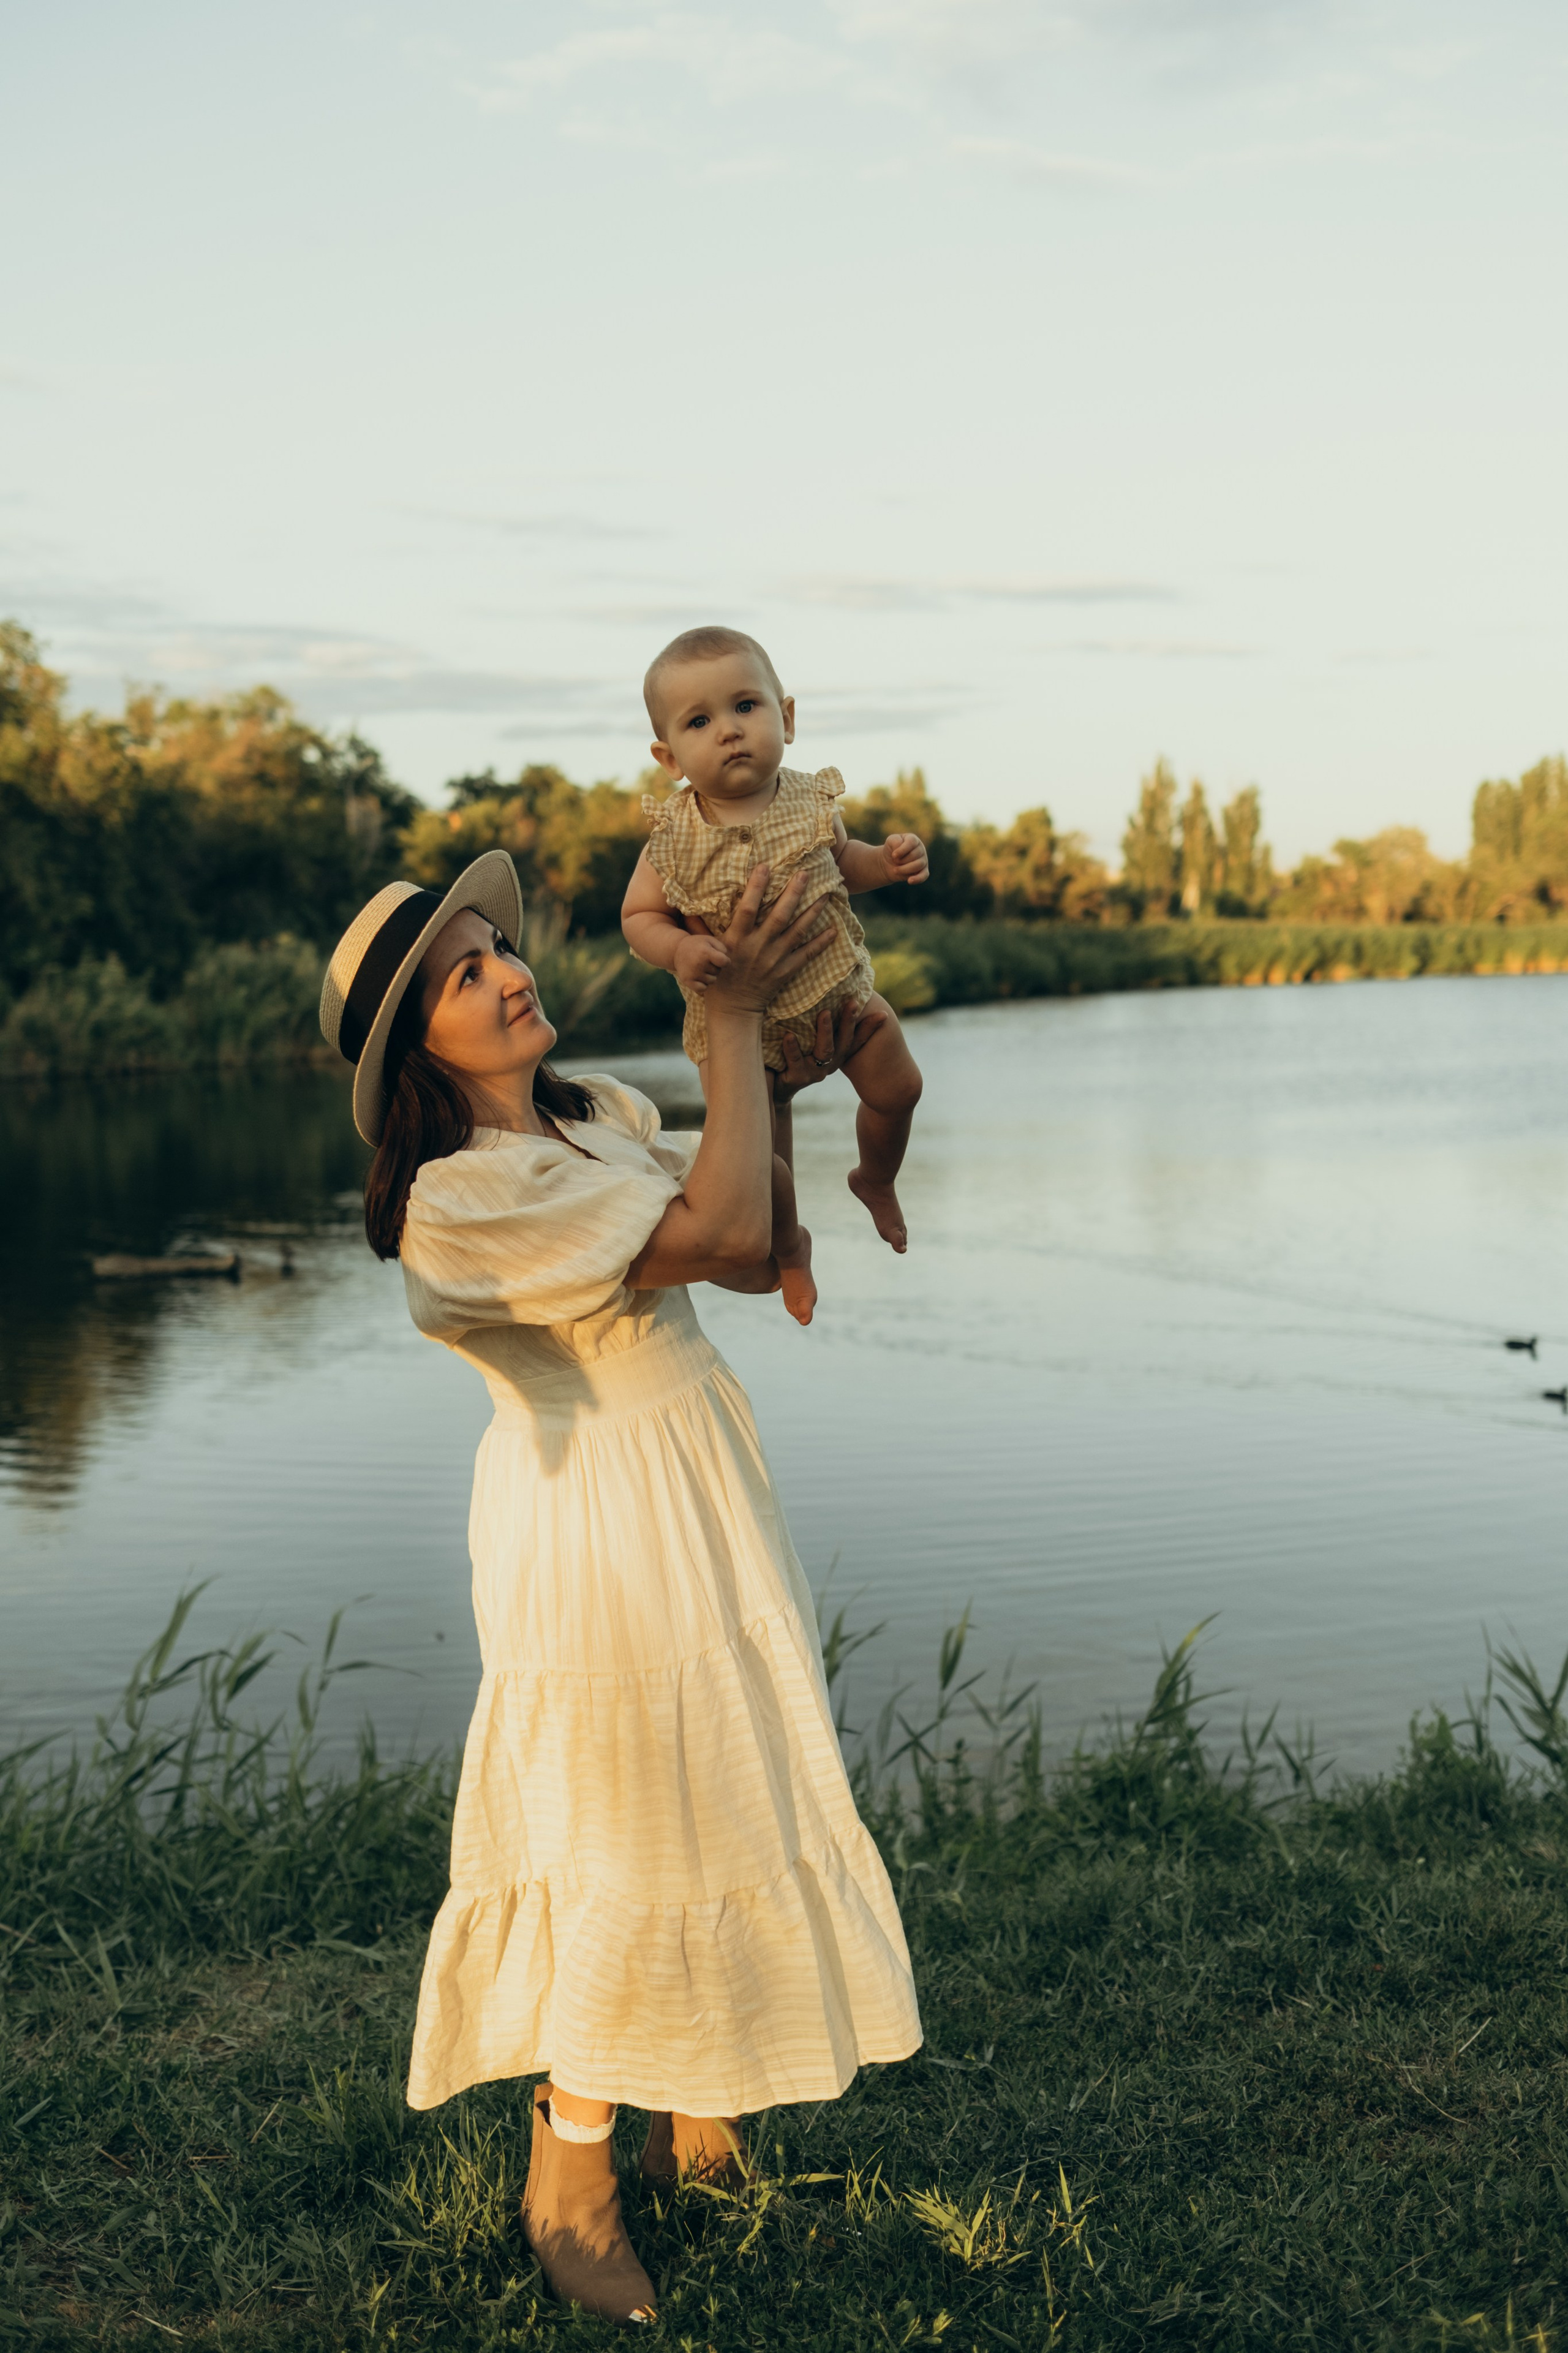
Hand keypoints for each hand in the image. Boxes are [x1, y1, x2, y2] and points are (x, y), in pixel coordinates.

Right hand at [673, 929, 729, 993]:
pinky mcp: (687, 981)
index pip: (724, 962)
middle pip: (718, 971)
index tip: (721, 959)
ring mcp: (692, 973)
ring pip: (712, 981)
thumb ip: (722, 948)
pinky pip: (703, 988)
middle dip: (715, 967)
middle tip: (706, 961)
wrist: (677, 950)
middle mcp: (698, 964)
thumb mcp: (710, 940)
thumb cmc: (698, 945)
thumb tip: (726, 961)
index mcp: (705, 952)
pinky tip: (699, 976)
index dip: (725, 961)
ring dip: (710, 975)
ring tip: (702, 967)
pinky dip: (703, 984)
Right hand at [705, 864, 835, 1018]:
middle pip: (779, 916)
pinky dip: (821, 943)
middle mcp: (757, 947)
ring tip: (826, 894)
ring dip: (812, 912)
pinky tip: (833, 929)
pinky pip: (806, 955)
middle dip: (793, 893)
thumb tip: (690, 905)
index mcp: (736, 939)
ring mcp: (773, 960)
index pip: (747, 908)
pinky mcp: (785, 972)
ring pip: (797, 931)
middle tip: (806, 873)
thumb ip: (702, 927)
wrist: (733, 1008)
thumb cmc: (718, 976)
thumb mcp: (706, 950)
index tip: (765, 866)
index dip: (756, 887)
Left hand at [775, 996, 888, 1098]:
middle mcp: (829, 1064)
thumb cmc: (794, 1057)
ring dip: (826, 1031)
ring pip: (825, 1051)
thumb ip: (819, 1027)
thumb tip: (826, 999)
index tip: (884, 1014)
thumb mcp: (809, 1042)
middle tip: (853, 1002)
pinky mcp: (797, 1078)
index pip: (856, 1039)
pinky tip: (788, 1035)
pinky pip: (796, 1060)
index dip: (870, 1028)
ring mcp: (814, 1072)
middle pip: (844, 1041)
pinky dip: (792, 1048)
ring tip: (824, 1013)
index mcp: (835, 1054)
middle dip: (850, 1021)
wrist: (777, 1088)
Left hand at [881, 832, 928, 886]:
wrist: (889, 863)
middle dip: (901, 860)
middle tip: (894, 861)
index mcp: (913, 840)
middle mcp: (920, 849)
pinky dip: (917, 879)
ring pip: (918, 865)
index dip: (902, 849)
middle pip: (914, 855)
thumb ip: (895, 841)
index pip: (912, 842)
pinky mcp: (923, 871)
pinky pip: (924, 875)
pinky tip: (909, 881)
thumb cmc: (891, 850)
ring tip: (895, 870)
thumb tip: (901, 850)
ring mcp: (923, 860)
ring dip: (904, 869)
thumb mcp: (890, 841)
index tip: (893, 855)